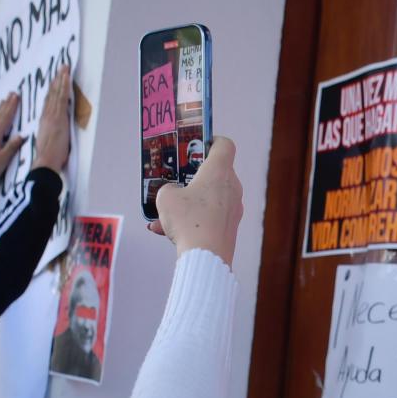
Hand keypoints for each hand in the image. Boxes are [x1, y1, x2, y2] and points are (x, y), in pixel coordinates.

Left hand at [0, 92, 23, 212]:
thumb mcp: (4, 158)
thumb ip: (13, 146)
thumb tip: (23, 134)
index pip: (6, 118)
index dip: (12, 107)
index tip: (17, 96)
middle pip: (0, 116)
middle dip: (7, 105)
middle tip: (12, 93)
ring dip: (1, 110)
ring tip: (4, 101)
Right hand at [32, 65, 73, 174]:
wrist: (45, 161)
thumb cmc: (47, 157)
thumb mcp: (49, 143)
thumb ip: (52, 135)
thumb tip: (58, 135)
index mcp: (45, 121)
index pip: (49, 102)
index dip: (52, 91)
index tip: (55, 82)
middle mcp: (47, 116)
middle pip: (52, 94)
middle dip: (57, 80)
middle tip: (61, 68)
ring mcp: (52, 115)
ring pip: (56, 93)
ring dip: (61, 79)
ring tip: (64, 68)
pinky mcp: (57, 117)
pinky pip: (60, 97)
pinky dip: (62, 86)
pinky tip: (65, 77)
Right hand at [151, 136, 242, 266]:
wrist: (206, 257)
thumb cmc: (187, 220)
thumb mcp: (165, 198)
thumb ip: (168, 189)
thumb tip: (174, 194)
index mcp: (219, 171)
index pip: (225, 145)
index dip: (212, 141)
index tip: (198, 146)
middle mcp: (232, 187)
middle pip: (216, 173)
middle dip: (194, 177)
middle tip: (177, 181)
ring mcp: (233, 208)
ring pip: (209, 199)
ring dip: (187, 204)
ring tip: (162, 216)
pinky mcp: (230, 228)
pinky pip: (208, 218)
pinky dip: (191, 222)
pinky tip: (166, 232)